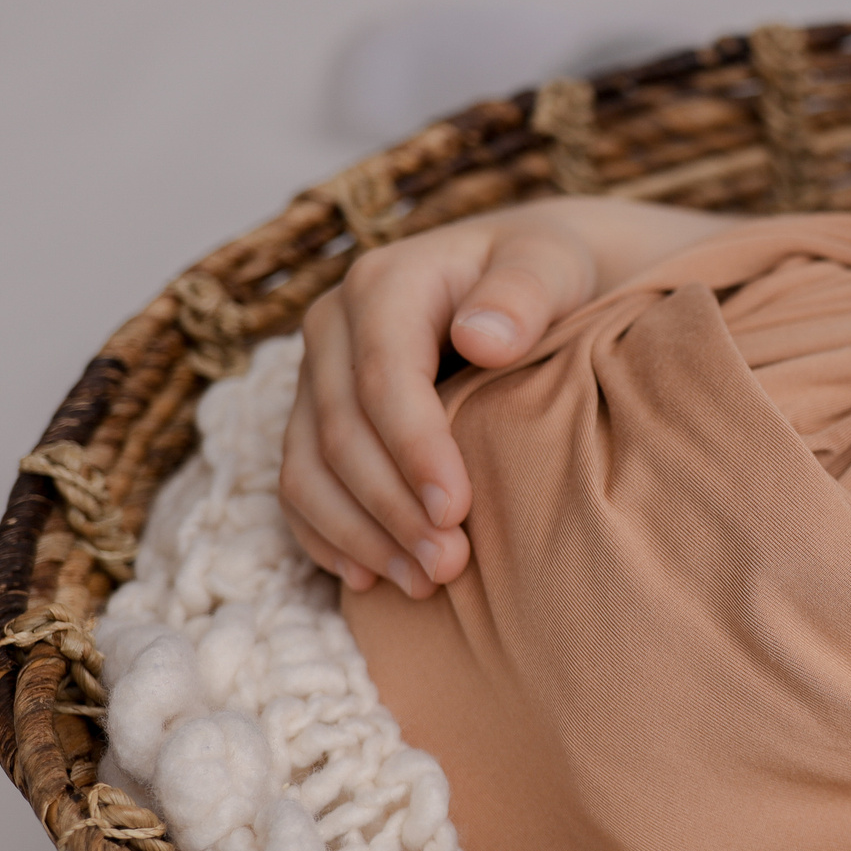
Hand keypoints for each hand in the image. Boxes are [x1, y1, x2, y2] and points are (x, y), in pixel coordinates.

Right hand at [280, 209, 599, 595]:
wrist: (526, 277)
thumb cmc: (545, 273)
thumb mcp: (551, 265)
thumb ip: (524, 292)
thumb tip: (482, 338)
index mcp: (384, 284)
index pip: (384, 378)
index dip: (414, 450)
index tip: (458, 510)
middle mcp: (334, 329)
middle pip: (340, 432)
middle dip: (391, 507)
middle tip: (449, 565)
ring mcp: (317, 377)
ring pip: (307, 468)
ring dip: (359, 534)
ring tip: (422, 584)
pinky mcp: (314, 419)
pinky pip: (298, 487)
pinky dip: (329, 537)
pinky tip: (370, 578)